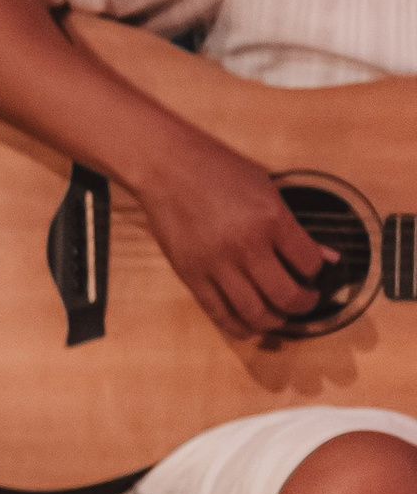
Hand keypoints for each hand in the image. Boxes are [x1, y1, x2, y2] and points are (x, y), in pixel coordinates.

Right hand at [141, 127, 338, 341]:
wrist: (166, 166)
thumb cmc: (217, 169)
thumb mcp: (267, 187)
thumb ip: (296, 225)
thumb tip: (327, 255)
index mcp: (270, 219)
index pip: (309, 263)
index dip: (316, 272)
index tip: (313, 271)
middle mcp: (246, 246)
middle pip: (286, 296)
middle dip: (303, 304)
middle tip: (305, 300)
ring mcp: (216, 264)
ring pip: (254, 313)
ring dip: (274, 321)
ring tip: (279, 315)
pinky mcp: (191, 275)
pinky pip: (219, 314)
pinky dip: (239, 327)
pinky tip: (250, 325)